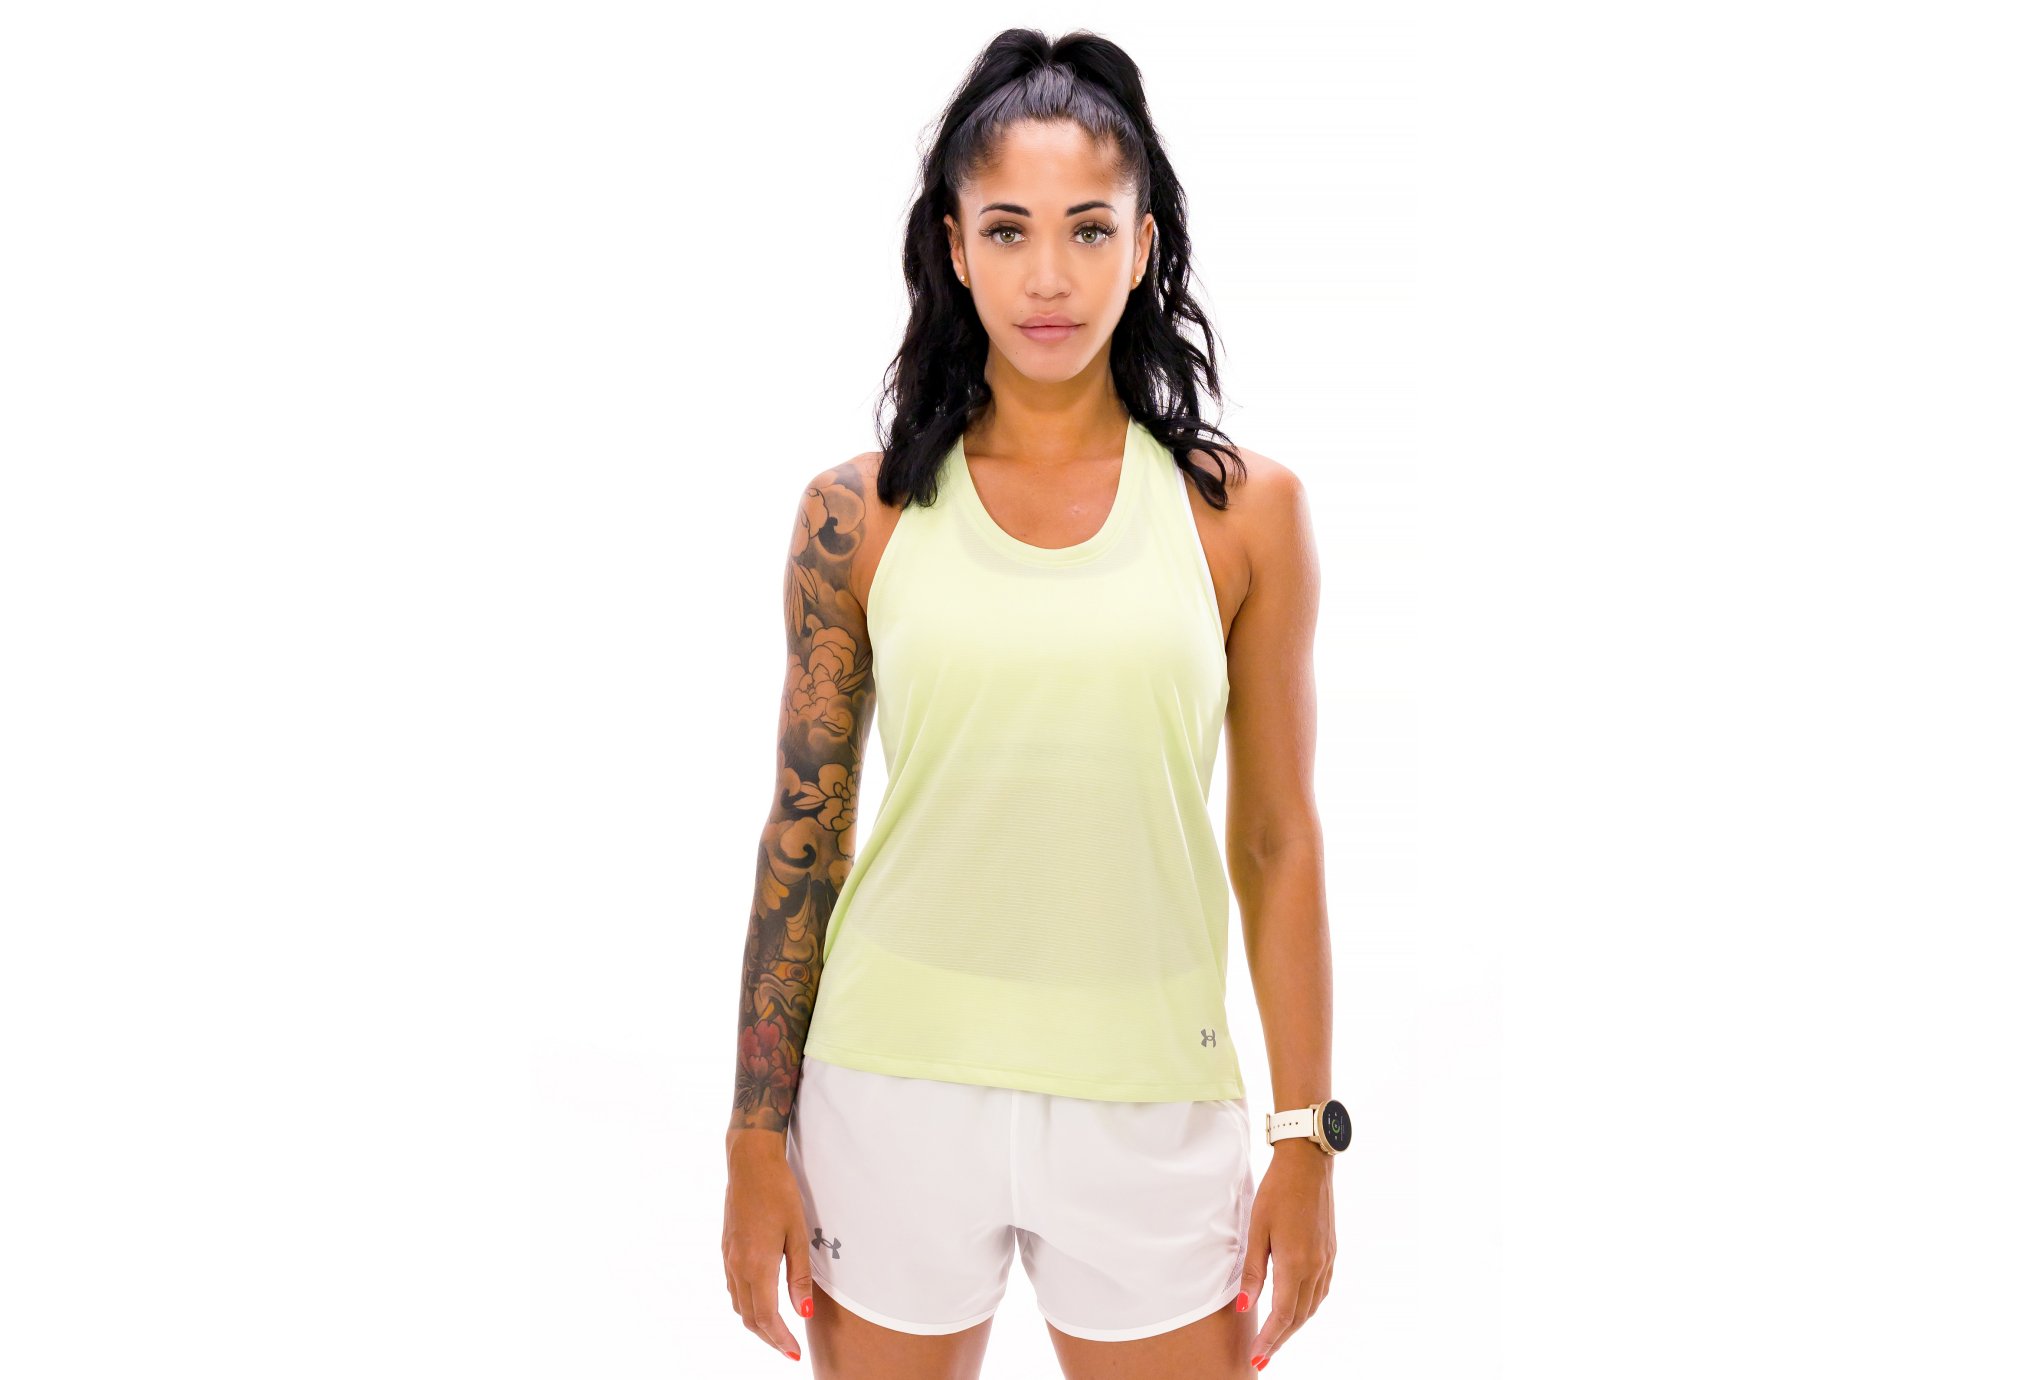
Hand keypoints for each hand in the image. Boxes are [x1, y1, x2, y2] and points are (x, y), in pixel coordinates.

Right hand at [722, 1131, 815, 1361]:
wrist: (750, 1164)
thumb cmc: (778, 1193)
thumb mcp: (797, 1234)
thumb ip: (799, 1276)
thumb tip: (804, 1312)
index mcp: (756, 1264)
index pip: (766, 1316)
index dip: (780, 1339)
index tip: (793, 1353)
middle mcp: (737, 1266)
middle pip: (749, 1317)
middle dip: (769, 1337)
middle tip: (787, 1349)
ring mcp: (728, 1258)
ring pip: (738, 1305)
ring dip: (756, 1323)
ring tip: (778, 1330)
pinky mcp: (726, 1250)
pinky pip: (733, 1288)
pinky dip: (747, 1304)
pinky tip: (761, 1301)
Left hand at [1237, 1145, 1336, 1369]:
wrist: (1309, 1164)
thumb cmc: (1278, 1191)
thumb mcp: (1257, 1229)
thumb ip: (1253, 1270)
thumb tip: (1244, 1305)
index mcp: (1296, 1263)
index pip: (1282, 1315)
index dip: (1270, 1340)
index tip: (1257, 1356)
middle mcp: (1316, 1267)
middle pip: (1298, 1316)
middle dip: (1280, 1340)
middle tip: (1263, 1357)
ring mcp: (1327, 1260)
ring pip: (1312, 1306)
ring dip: (1294, 1326)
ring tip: (1276, 1339)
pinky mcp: (1331, 1252)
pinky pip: (1321, 1291)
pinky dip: (1307, 1307)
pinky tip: (1296, 1310)